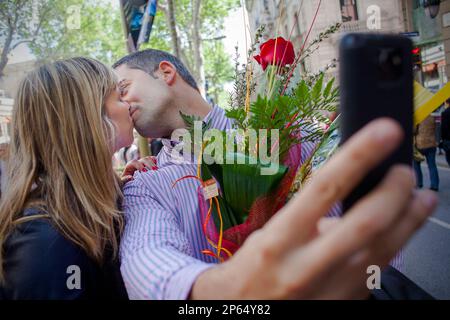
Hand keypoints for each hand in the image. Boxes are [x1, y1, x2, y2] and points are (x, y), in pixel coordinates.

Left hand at [121, 156, 156, 182]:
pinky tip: (160, 166)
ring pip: (149, 159)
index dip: (140, 166)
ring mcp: (144, 162)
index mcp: (130, 165)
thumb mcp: (123, 181)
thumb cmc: (126, 181)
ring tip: (158, 169)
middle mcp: (138, 162)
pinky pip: (153, 160)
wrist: (130, 181)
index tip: (144, 171)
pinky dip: (157, 162)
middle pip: (144, 160)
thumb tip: (131, 177)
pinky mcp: (149, 163)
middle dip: (149, 164)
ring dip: (154, 163)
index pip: (135, 162)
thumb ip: (125, 179)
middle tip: (154, 170)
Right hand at [191, 118, 436, 298]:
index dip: (358, 155)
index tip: (383, 131)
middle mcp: (306, 266)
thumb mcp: (265, 238)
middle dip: (395, 190)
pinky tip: (402, 230)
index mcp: (279, 240)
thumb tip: (348, 204)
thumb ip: (304, 221)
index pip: (324, 188)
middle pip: (367, 221)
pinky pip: (379, 272)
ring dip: (410, 219)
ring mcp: (330, 290)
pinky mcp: (345, 304)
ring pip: (384, 250)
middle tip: (404, 171)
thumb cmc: (249, 273)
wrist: (243, 315)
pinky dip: (396, 245)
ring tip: (423, 197)